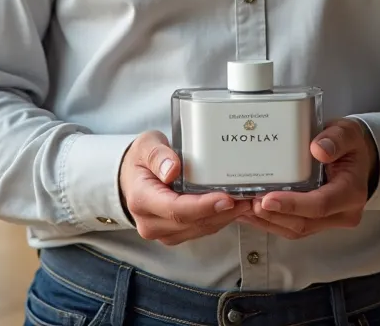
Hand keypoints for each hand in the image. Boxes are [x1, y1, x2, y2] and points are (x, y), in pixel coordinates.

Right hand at [118, 131, 250, 245]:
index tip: (227, 198)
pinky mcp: (174, 234)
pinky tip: (235, 206)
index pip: (176, 209)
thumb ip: (158, 155)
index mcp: (142, 200)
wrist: (132, 177)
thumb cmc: (141, 159)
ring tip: (247, 200)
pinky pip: (200, 229)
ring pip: (200, 229)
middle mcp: (151, 223)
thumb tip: (172, 170)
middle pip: (192, 222)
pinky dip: (219, 219)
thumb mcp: (146, 145)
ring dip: (225, 217)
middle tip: (248, 197)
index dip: (203, 206)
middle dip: (222, 212)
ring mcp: (163, 232)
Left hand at [237, 118, 377, 239]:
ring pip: (296, 229)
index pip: (321, 204)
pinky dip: (270, 221)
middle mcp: (342, 213)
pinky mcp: (316, 222)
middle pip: (304, 222)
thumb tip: (318, 149)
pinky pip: (292, 227)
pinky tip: (250, 212)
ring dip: (268, 221)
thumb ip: (335, 139)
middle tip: (248, 202)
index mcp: (351, 192)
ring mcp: (329, 221)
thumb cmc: (350, 145)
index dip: (293, 204)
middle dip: (274, 215)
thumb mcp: (347, 133)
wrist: (356, 158)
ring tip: (243, 207)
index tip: (268, 199)